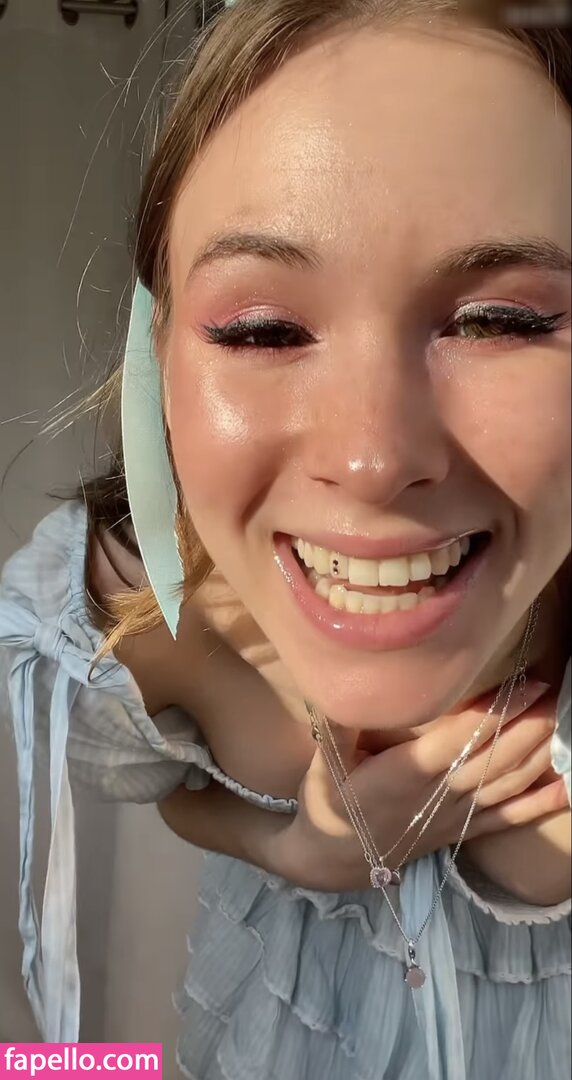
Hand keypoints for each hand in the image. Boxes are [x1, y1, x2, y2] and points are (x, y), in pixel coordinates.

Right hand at [271, 680, 567, 891]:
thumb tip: (335, 687)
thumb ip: (336, 726)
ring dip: (537, 756)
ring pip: (506, 786)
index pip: (461, 738)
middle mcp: (438, 795)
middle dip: (529, 727)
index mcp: (407, 773)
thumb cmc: (328, 802)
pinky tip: (564, 789)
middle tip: (554, 694)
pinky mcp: (461, 832)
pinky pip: (507, 819)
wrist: (332, 858)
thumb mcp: (325, 763)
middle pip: (494, 760)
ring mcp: (454, 816)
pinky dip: (537, 804)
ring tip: (560, 725)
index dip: (497, 712)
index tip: (527, 685)